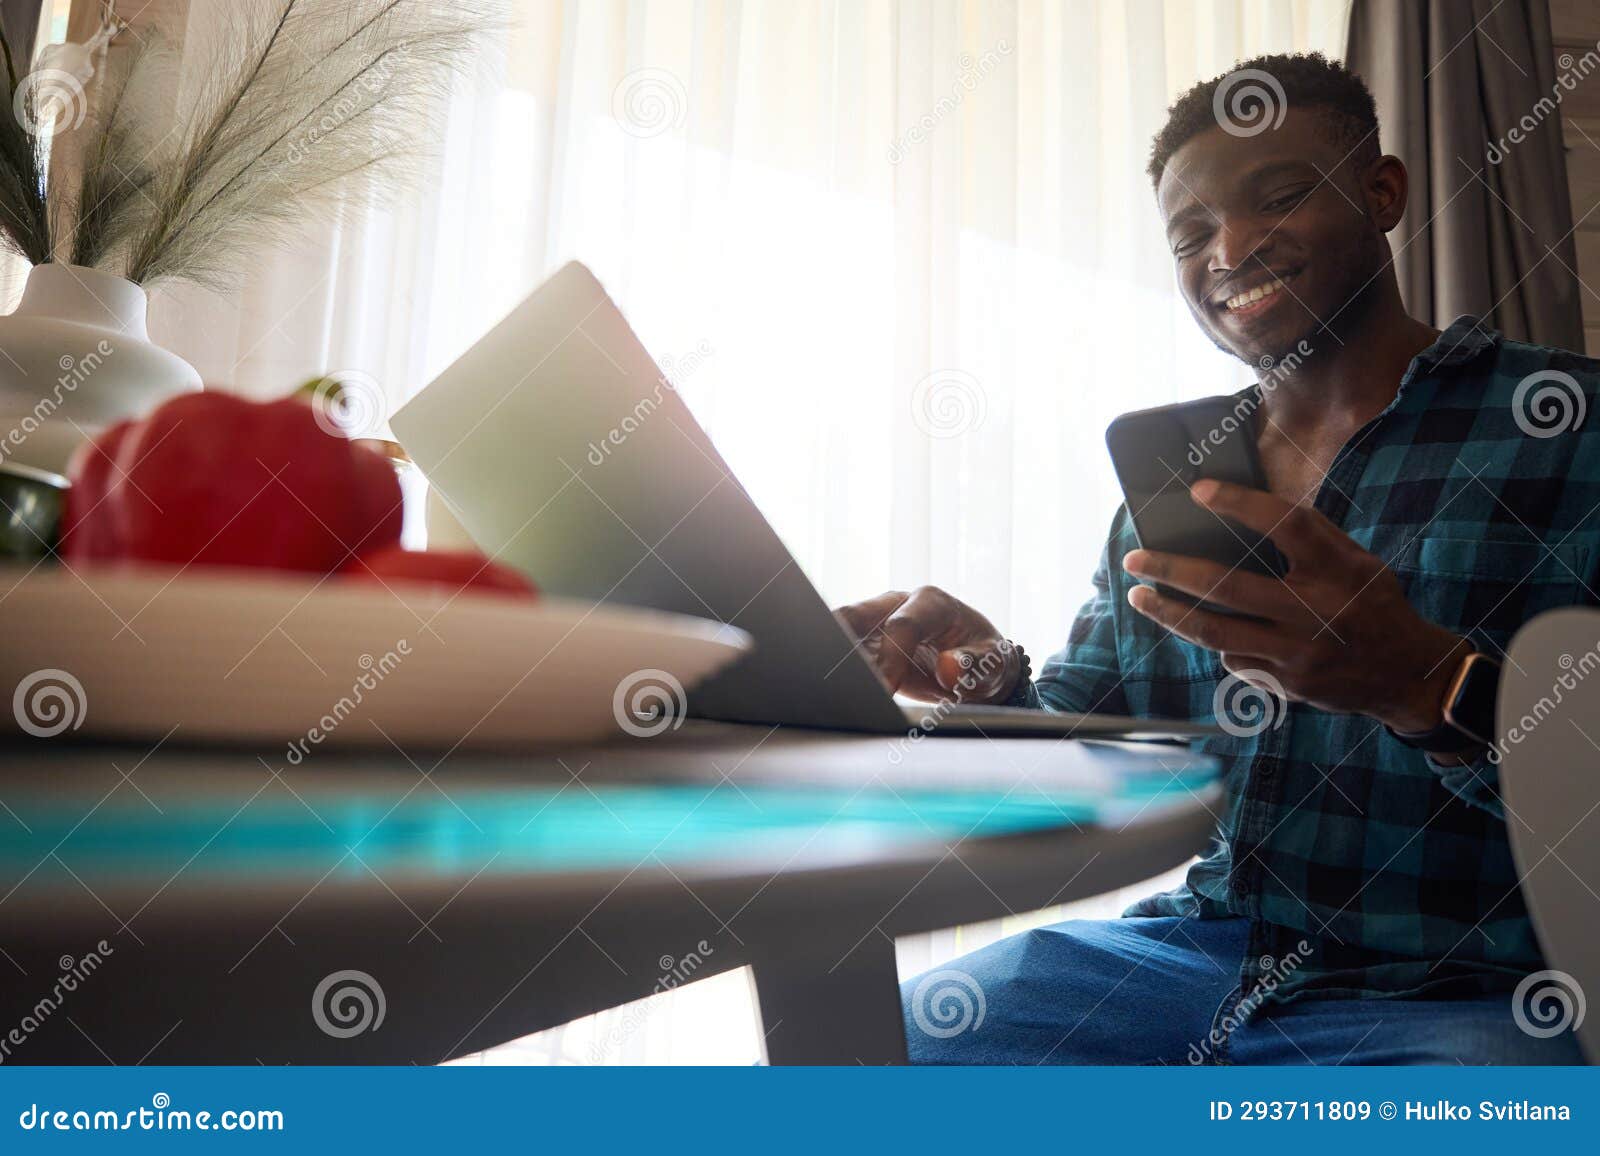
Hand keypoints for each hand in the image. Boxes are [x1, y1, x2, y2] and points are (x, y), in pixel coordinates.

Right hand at [833, 586, 1021, 703]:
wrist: (976, 665)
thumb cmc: (985, 661)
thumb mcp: (991, 665)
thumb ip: (972, 665)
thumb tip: (949, 668)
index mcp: (932, 603)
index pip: (902, 626)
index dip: (890, 659)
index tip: (883, 690)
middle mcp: (898, 604)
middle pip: (855, 616)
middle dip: (838, 643)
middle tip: (831, 677)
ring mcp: (878, 621)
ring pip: (840, 632)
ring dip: (830, 658)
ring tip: (824, 685)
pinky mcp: (865, 642)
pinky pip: (842, 652)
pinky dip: (834, 669)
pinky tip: (829, 690)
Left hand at [1122, 480, 1471, 734]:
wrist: (1407, 675)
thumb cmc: (1373, 604)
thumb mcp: (1355, 562)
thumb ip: (1309, 541)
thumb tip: (1240, 513)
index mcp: (1339, 569)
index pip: (1287, 524)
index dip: (1240, 503)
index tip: (1198, 491)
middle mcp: (1315, 610)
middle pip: (1227, 586)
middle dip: (1171, 570)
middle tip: (1134, 559)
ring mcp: (1296, 652)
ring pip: (1214, 631)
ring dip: (1168, 613)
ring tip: (1138, 595)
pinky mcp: (1284, 683)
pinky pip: (1232, 657)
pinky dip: (1212, 639)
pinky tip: (1196, 626)